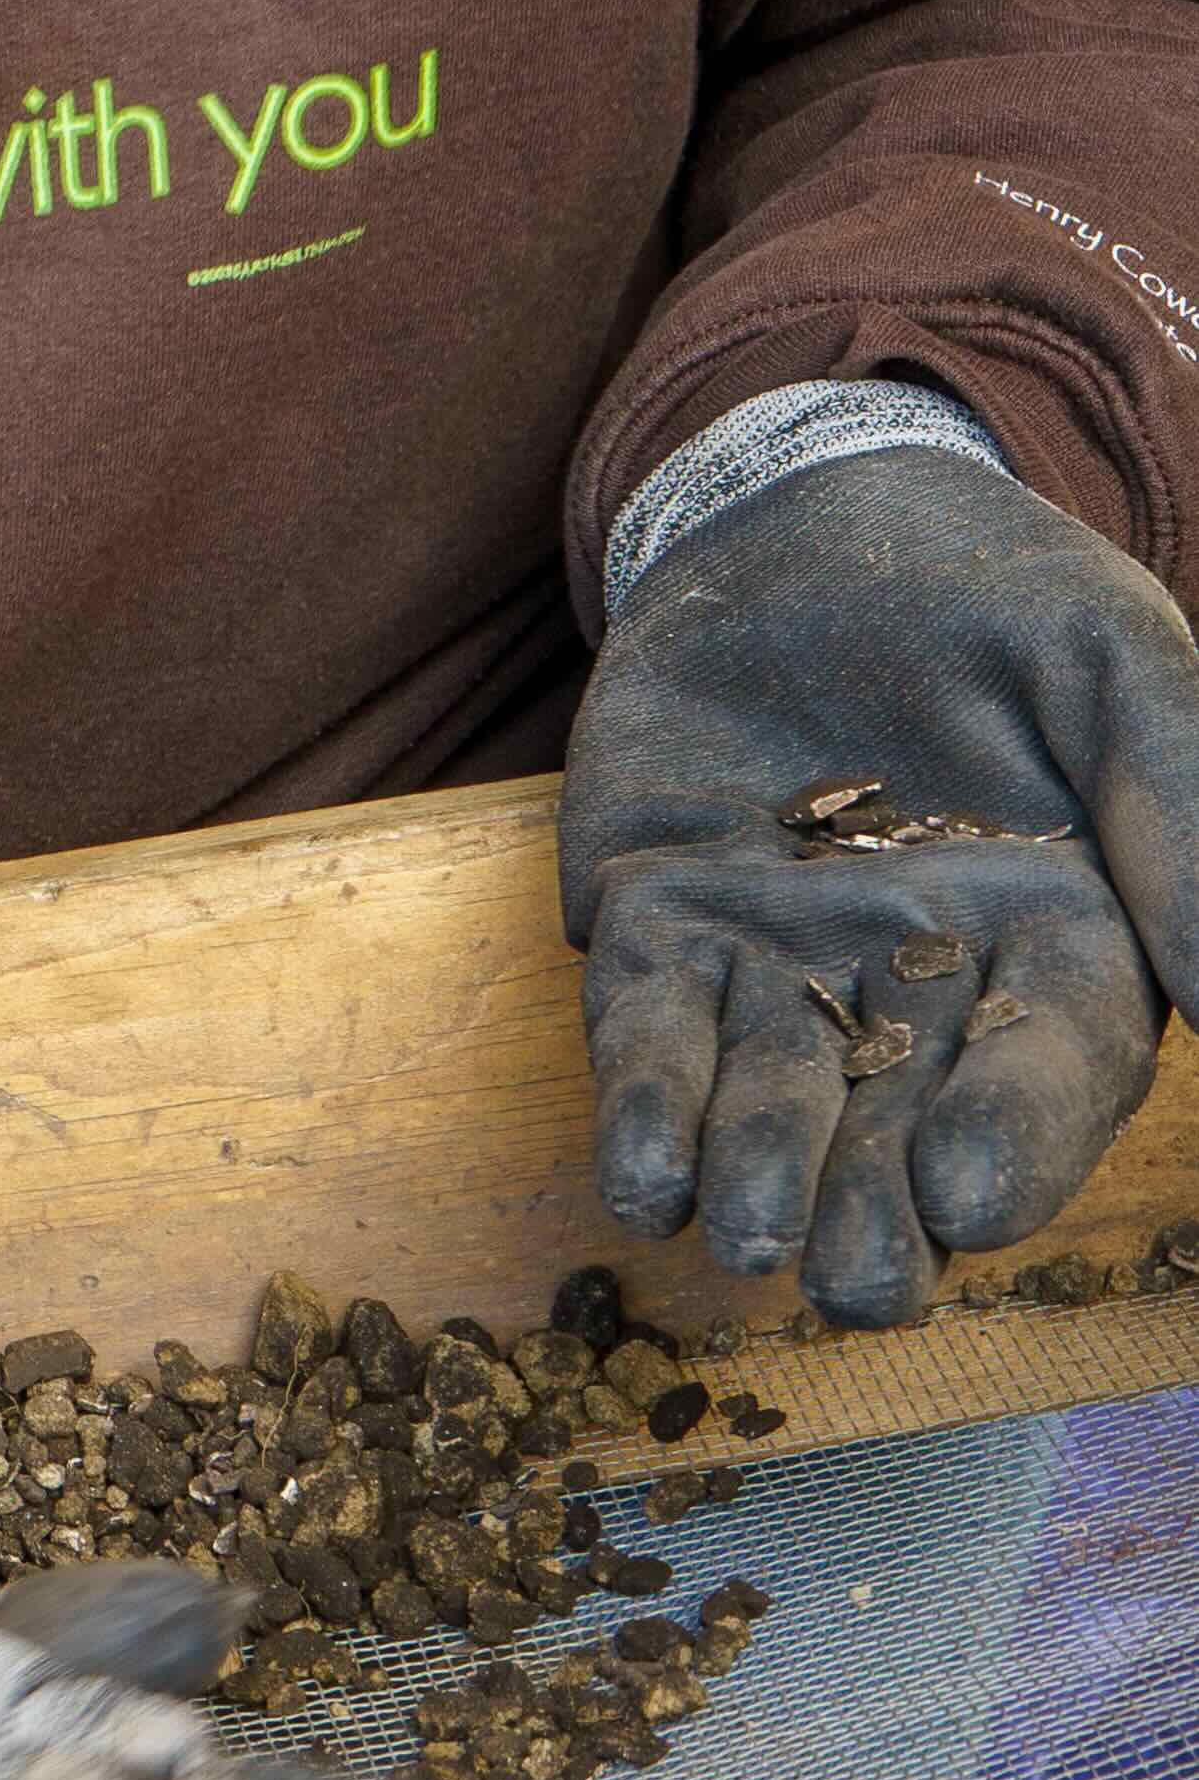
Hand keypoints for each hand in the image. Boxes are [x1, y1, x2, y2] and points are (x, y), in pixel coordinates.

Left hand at [562, 447, 1198, 1322]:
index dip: (1014, 1137)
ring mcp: (784, 962)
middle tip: (854, 1275)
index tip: (970, 1195)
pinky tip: (636, 1175)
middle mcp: (922, 987)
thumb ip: (1180, 813)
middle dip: (879, 1209)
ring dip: (755, 1173)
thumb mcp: (1114, 666)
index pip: (1049, 1071)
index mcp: (1062, 948)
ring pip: (771, 1100)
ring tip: (742, 1230)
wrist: (814, 504)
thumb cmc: (998, 591)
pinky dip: (640, 1104)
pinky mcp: (663, 918)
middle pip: (907, 1128)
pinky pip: (648, 1027)